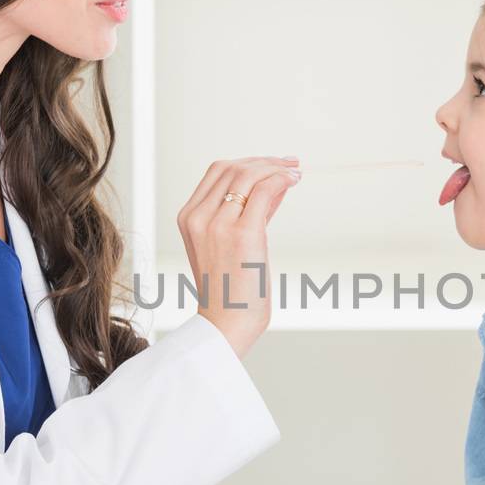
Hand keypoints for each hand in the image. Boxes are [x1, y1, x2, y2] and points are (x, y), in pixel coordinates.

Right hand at [177, 156, 301, 358]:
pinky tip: (294, 180)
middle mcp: (198, 217)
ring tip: (295, 172)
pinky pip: (263, 191)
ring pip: (246, 174)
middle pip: (230, 168)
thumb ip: (247, 213)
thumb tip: (274, 185)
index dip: (247, 163)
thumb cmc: (232, 288)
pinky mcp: (242, 233)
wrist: (227, 323)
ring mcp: (218, 224)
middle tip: (289, 164)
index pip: (217, 173)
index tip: (272, 164)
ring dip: (274, 168)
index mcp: (188, 218)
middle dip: (263, 161)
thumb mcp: (230, 243)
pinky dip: (281, 179)